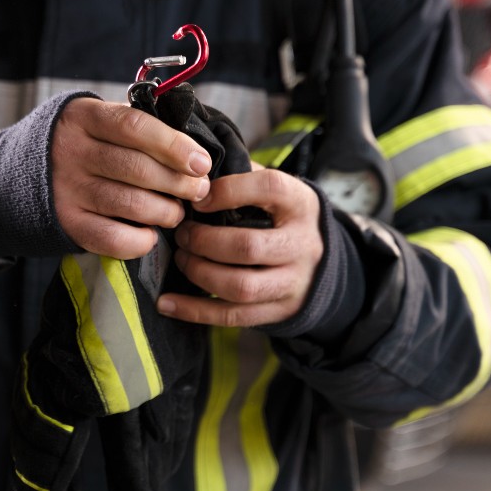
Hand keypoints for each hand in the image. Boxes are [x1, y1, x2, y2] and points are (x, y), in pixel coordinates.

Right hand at [52, 97, 212, 258]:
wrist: (26, 172)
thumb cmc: (85, 144)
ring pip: (131, 204)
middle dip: (179, 183)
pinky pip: (112, 238)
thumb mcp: (101, 120)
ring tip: (177, 212)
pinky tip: (151, 234)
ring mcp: (67, 189)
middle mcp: (72, 151)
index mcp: (85, 116)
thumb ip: (140, 127)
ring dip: (166, 212)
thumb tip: (194, 152)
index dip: (174, 145)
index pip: (135, 126)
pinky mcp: (67, 222)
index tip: (202, 163)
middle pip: (137, 169)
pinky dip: (140, 240)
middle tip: (199, 191)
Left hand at [157, 164, 323, 326]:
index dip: (229, 191)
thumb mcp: (275, 191)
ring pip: (240, 287)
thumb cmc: (282, 217)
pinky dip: (195, 311)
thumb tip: (193, 175)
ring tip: (181, 259)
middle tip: (182, 234)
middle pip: (249, 246)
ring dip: (200, 274)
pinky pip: (233, 316)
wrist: (322, 263)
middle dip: (205, 241)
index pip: (269, 188)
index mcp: (300, 204)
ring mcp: (292, 283)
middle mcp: (302, 244)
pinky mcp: (279, 311)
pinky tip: (167, 302)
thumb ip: (241, 177)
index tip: (198, 199)